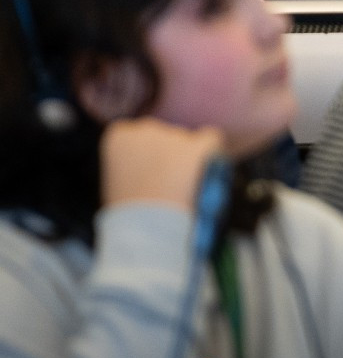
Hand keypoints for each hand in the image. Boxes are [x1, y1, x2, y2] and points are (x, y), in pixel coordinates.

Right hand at [100, 119, 225, 211]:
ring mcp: (174, 135)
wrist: (145, 228)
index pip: (132, 133)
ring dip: (187, 159)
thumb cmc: (126, 214)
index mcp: (119, 136)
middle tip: (166, 184)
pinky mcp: (199, 146)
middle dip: (165, 155)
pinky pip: (211, 141)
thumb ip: (131, 165)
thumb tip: (149, 167)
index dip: (140, 153)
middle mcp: (146, 129)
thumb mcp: (115, 183)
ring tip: (181, 190)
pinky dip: (212, 153)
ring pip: (186, 142)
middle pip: (161, 136)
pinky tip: (208, 171)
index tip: (144, 172)